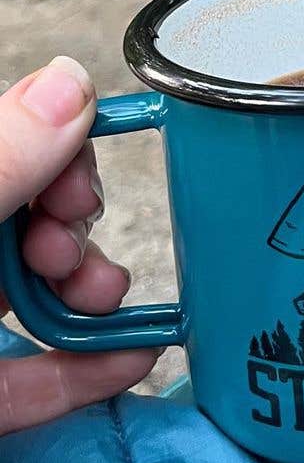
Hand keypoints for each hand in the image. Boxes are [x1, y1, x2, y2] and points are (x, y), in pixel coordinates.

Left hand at [0, 57, 158, 431]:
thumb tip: (71, 80)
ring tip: (109, 303)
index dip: (57, 156)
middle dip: (75, 230)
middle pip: (27, 221)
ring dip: (91, 296)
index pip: (14, 148)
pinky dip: (83, 372)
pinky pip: (27, 382)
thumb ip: (0, 164)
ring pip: (33, 297)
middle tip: (75, 250)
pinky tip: (132, 361)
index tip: (80, 185)